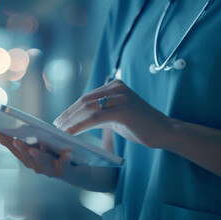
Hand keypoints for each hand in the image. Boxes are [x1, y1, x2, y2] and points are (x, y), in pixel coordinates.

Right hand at [0, 132, 72, 177]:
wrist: (78, 170)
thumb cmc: (58, 153)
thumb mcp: (45, 142)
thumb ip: (34, 136)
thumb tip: (22, 124)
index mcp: (30, 159)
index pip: (16, 150)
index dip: (6, 142)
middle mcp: (38, 167)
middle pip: (28, 158)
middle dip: (21, 149)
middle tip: (15, 139)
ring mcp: (50, 171)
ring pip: (43, 163)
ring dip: (39, 156)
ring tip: (36, 148)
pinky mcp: (65, 172)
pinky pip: (65, 165)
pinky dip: (65, 159)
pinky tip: (68, 152)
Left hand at [53, 80, 172, 147]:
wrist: (164, 131)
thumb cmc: (140, 126)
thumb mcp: (116, 116)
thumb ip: (100, 113)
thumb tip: (79, 120)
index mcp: (114, 86)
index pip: (87, 97)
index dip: (71, 109)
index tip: (59, 119)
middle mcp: (116, 88)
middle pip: (84, 101)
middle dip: (67, 114)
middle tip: (55, 125)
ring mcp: (120, 97)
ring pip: (88, 108)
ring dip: (70, 120)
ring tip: (60, 130)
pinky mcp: (123, 109)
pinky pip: (95, 118)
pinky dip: (80, 126)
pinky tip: (70, 133)